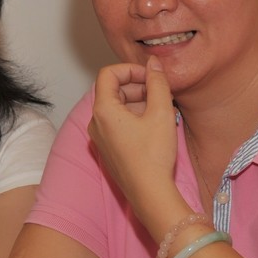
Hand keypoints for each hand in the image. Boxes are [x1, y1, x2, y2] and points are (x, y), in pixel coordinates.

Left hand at [88, 57, 184, 227]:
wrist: (150, 193)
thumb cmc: (154, 155)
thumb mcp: (161, 112)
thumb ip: (157, 82)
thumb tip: (153, 63)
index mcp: (103, 110)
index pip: (108, 74)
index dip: (130, 69)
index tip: (150, 76)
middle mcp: (95, 122)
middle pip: (112, 90)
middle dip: (136, 86)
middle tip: (160, 92)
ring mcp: (100, 137)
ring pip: (116, 107)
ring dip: (137, 101)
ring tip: (161, 109)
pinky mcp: (107, 149)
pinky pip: (117, 123)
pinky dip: (133, 116)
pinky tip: (154, 124)